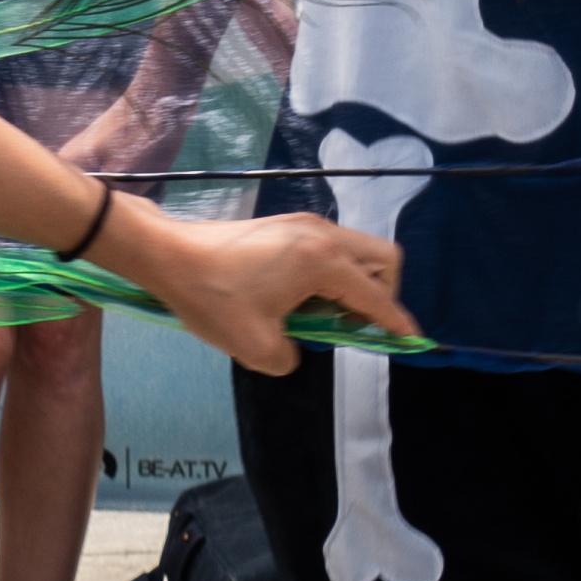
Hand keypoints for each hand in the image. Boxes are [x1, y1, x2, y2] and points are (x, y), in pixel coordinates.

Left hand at [105, 194, 414, 384]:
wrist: (167, 254)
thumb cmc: (212, 299)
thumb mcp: (257, 348)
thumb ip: (294, 356)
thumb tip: (299, 345)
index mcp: (323, 261)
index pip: (377, 297)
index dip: (396, 324)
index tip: (413, 343)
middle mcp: (323, 235)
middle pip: (383, 259)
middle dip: (382, 295)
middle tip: (355, 327)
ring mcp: (305, 224)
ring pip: (358, 251)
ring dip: (356, 283)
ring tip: (324, 316)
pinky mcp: (287, 224)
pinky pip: (333, 248)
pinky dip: (334, 273)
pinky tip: (303, 299)